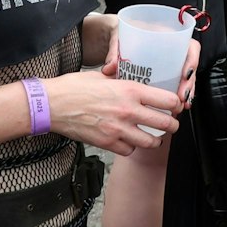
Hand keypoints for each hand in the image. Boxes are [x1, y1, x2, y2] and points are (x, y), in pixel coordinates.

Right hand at [41, 70, 179, 155]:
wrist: (50, 105)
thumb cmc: (73, 87)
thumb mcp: (102, 76)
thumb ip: (121, 80)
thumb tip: (131, 79)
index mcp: (130, 90)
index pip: (167, 100)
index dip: (175, 104)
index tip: (175, 106)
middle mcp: (128, 110)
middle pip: (165, 124)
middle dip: (172, 125)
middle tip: (170, 125)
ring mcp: (118, 129)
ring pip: (150, 142)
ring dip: (154, 140)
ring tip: (152, 136)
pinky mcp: (106, 143)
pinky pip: (129, 150)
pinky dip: (131, 147)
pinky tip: (128, 140)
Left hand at [101, 19, 201, 108]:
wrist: (116, 37)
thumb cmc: (123, 32)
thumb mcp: (119, 36)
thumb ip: (115, 50)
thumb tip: (110, 67)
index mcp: (168, 35)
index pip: (189, 46)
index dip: (192, 60)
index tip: (185, 74)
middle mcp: (173, 49)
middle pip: (190, 66)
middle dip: (189, 84)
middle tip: (181, 97)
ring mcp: (170, 63)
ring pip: (185, 79)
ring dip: (185, 93)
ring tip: (180, 105)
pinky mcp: (164, 74)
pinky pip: (175, 85)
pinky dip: (176, 97)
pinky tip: (174, 107)